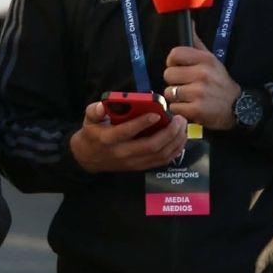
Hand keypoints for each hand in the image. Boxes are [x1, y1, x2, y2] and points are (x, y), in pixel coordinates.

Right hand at [69, 101, 186, 173]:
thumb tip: (102, 105)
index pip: (127, 132)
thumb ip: (94, 110)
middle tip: (179, 119)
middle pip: (151, 146)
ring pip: (160, 155)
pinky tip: (180, 138)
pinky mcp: (140, 167)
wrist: (89, 157)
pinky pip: (162, 161)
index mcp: (108, 138)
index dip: (142, 123)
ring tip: (183, 127)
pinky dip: (174, 150)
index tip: (157, 113)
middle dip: (169, 132)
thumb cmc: (93, 133)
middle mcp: (122, 152)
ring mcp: (133, 162)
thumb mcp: (89, 119)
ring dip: (175, 141)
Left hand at [163, 34, 240, 130]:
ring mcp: (199, 92)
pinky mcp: (197, 110)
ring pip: (169, 92)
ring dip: (175, 97)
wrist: (238, 107)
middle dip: (173, 82)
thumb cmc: (220, 83)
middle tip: (185, 85)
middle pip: (168, 74)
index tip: (177, 68)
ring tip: (188, 97)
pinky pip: (174, 107)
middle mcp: (202, 74)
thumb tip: (190, 24)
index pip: (175, 54)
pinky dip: (179, 110)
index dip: (172, 62)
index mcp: (205, 60)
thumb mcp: (212, 61)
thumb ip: (197, 44)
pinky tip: (190, 107)